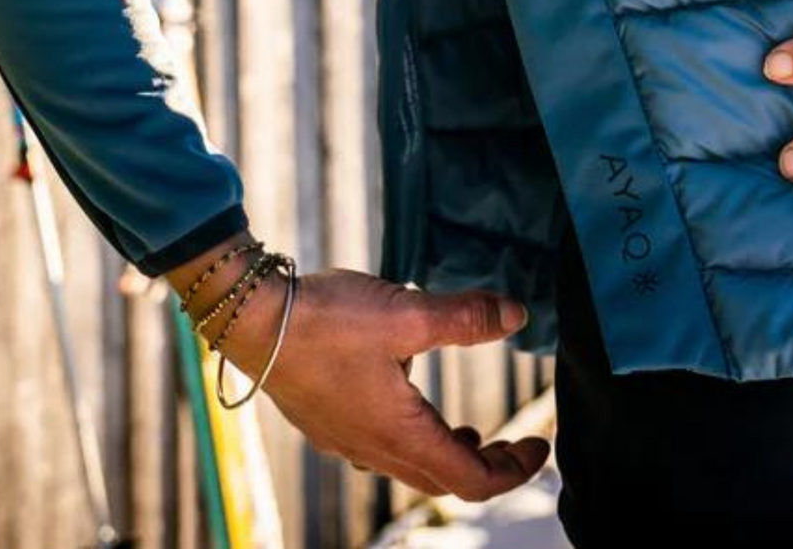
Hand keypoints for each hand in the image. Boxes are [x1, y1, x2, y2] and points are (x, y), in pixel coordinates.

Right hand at [218, 265, 549, 498]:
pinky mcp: (328, 421)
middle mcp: (373, 449)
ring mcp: (346, 439)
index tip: (540, 446)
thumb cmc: (326, 320)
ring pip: (410, 464)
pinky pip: (381, 446)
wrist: (251, 321)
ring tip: (470, 431)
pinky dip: (413, 437)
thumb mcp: (405, 313)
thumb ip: (463, 318)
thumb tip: (516, 317)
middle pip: (443, 479)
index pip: (471, 480)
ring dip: (448, 454)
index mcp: (399, 435)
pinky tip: (408, 396)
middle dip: (487, 466)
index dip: (514, 470)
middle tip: (516, 442)